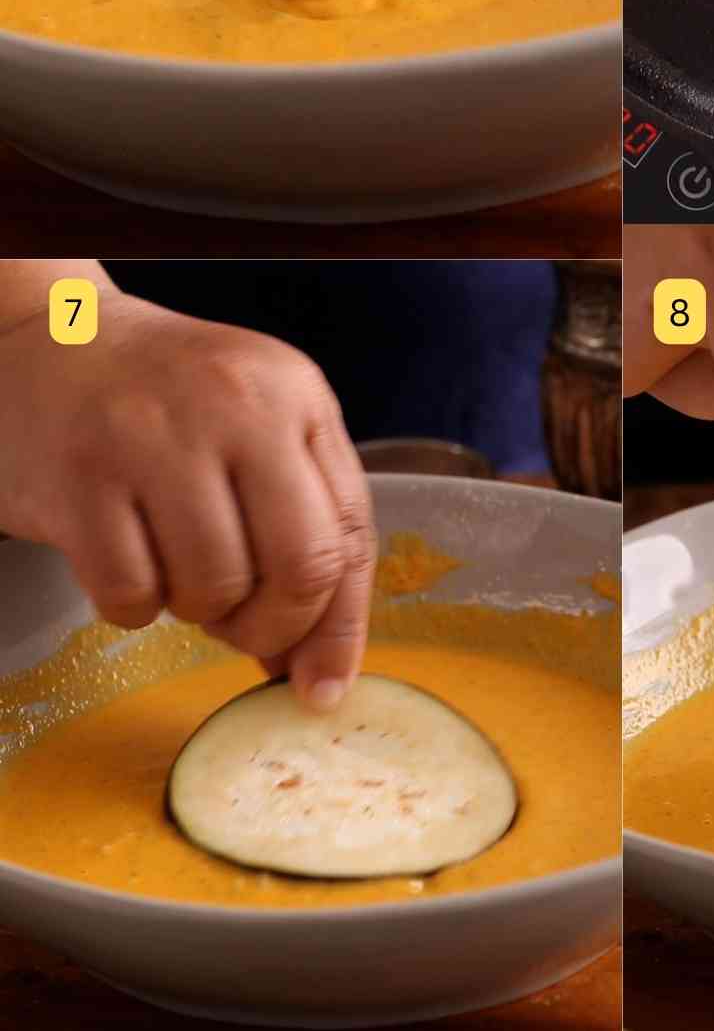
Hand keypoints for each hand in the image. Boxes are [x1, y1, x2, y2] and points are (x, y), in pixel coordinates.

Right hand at [0, 291, 373, 710]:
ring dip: (196, 611)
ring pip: (214, 590)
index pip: (349, 532)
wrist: (48, 344)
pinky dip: (132, 605)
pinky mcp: (81, 477)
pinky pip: (131, 595)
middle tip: (242, 630)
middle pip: (299, 568)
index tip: (324, 686)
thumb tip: (318, 669)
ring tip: (176, 566)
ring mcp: (154, 437)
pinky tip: (125, 556)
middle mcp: (235, 405)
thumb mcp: (256, 429)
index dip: (340, 625)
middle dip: (274, 628)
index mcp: (296, 394)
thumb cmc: (166, 399)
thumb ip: (301, 526)